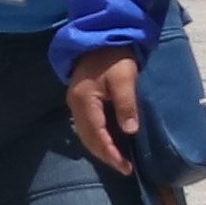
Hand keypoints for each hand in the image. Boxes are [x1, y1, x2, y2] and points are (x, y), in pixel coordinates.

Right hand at [64, 52, 139, 175]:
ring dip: (101, 149)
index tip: (126, 167)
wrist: (100, 36)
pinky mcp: (80, 100)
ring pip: (86, 135)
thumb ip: (126, 104)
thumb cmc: (114, 57)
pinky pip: (87, 126)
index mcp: (84, 102)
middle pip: (88, 139)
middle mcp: (75, 106)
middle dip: (106, 156)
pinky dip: (98, 138)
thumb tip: (130, 132)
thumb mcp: (124, 78)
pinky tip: (111, 141)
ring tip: (119, 159)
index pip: (97, 136)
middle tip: (125, 168)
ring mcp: (75, 103)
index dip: (111, 154)